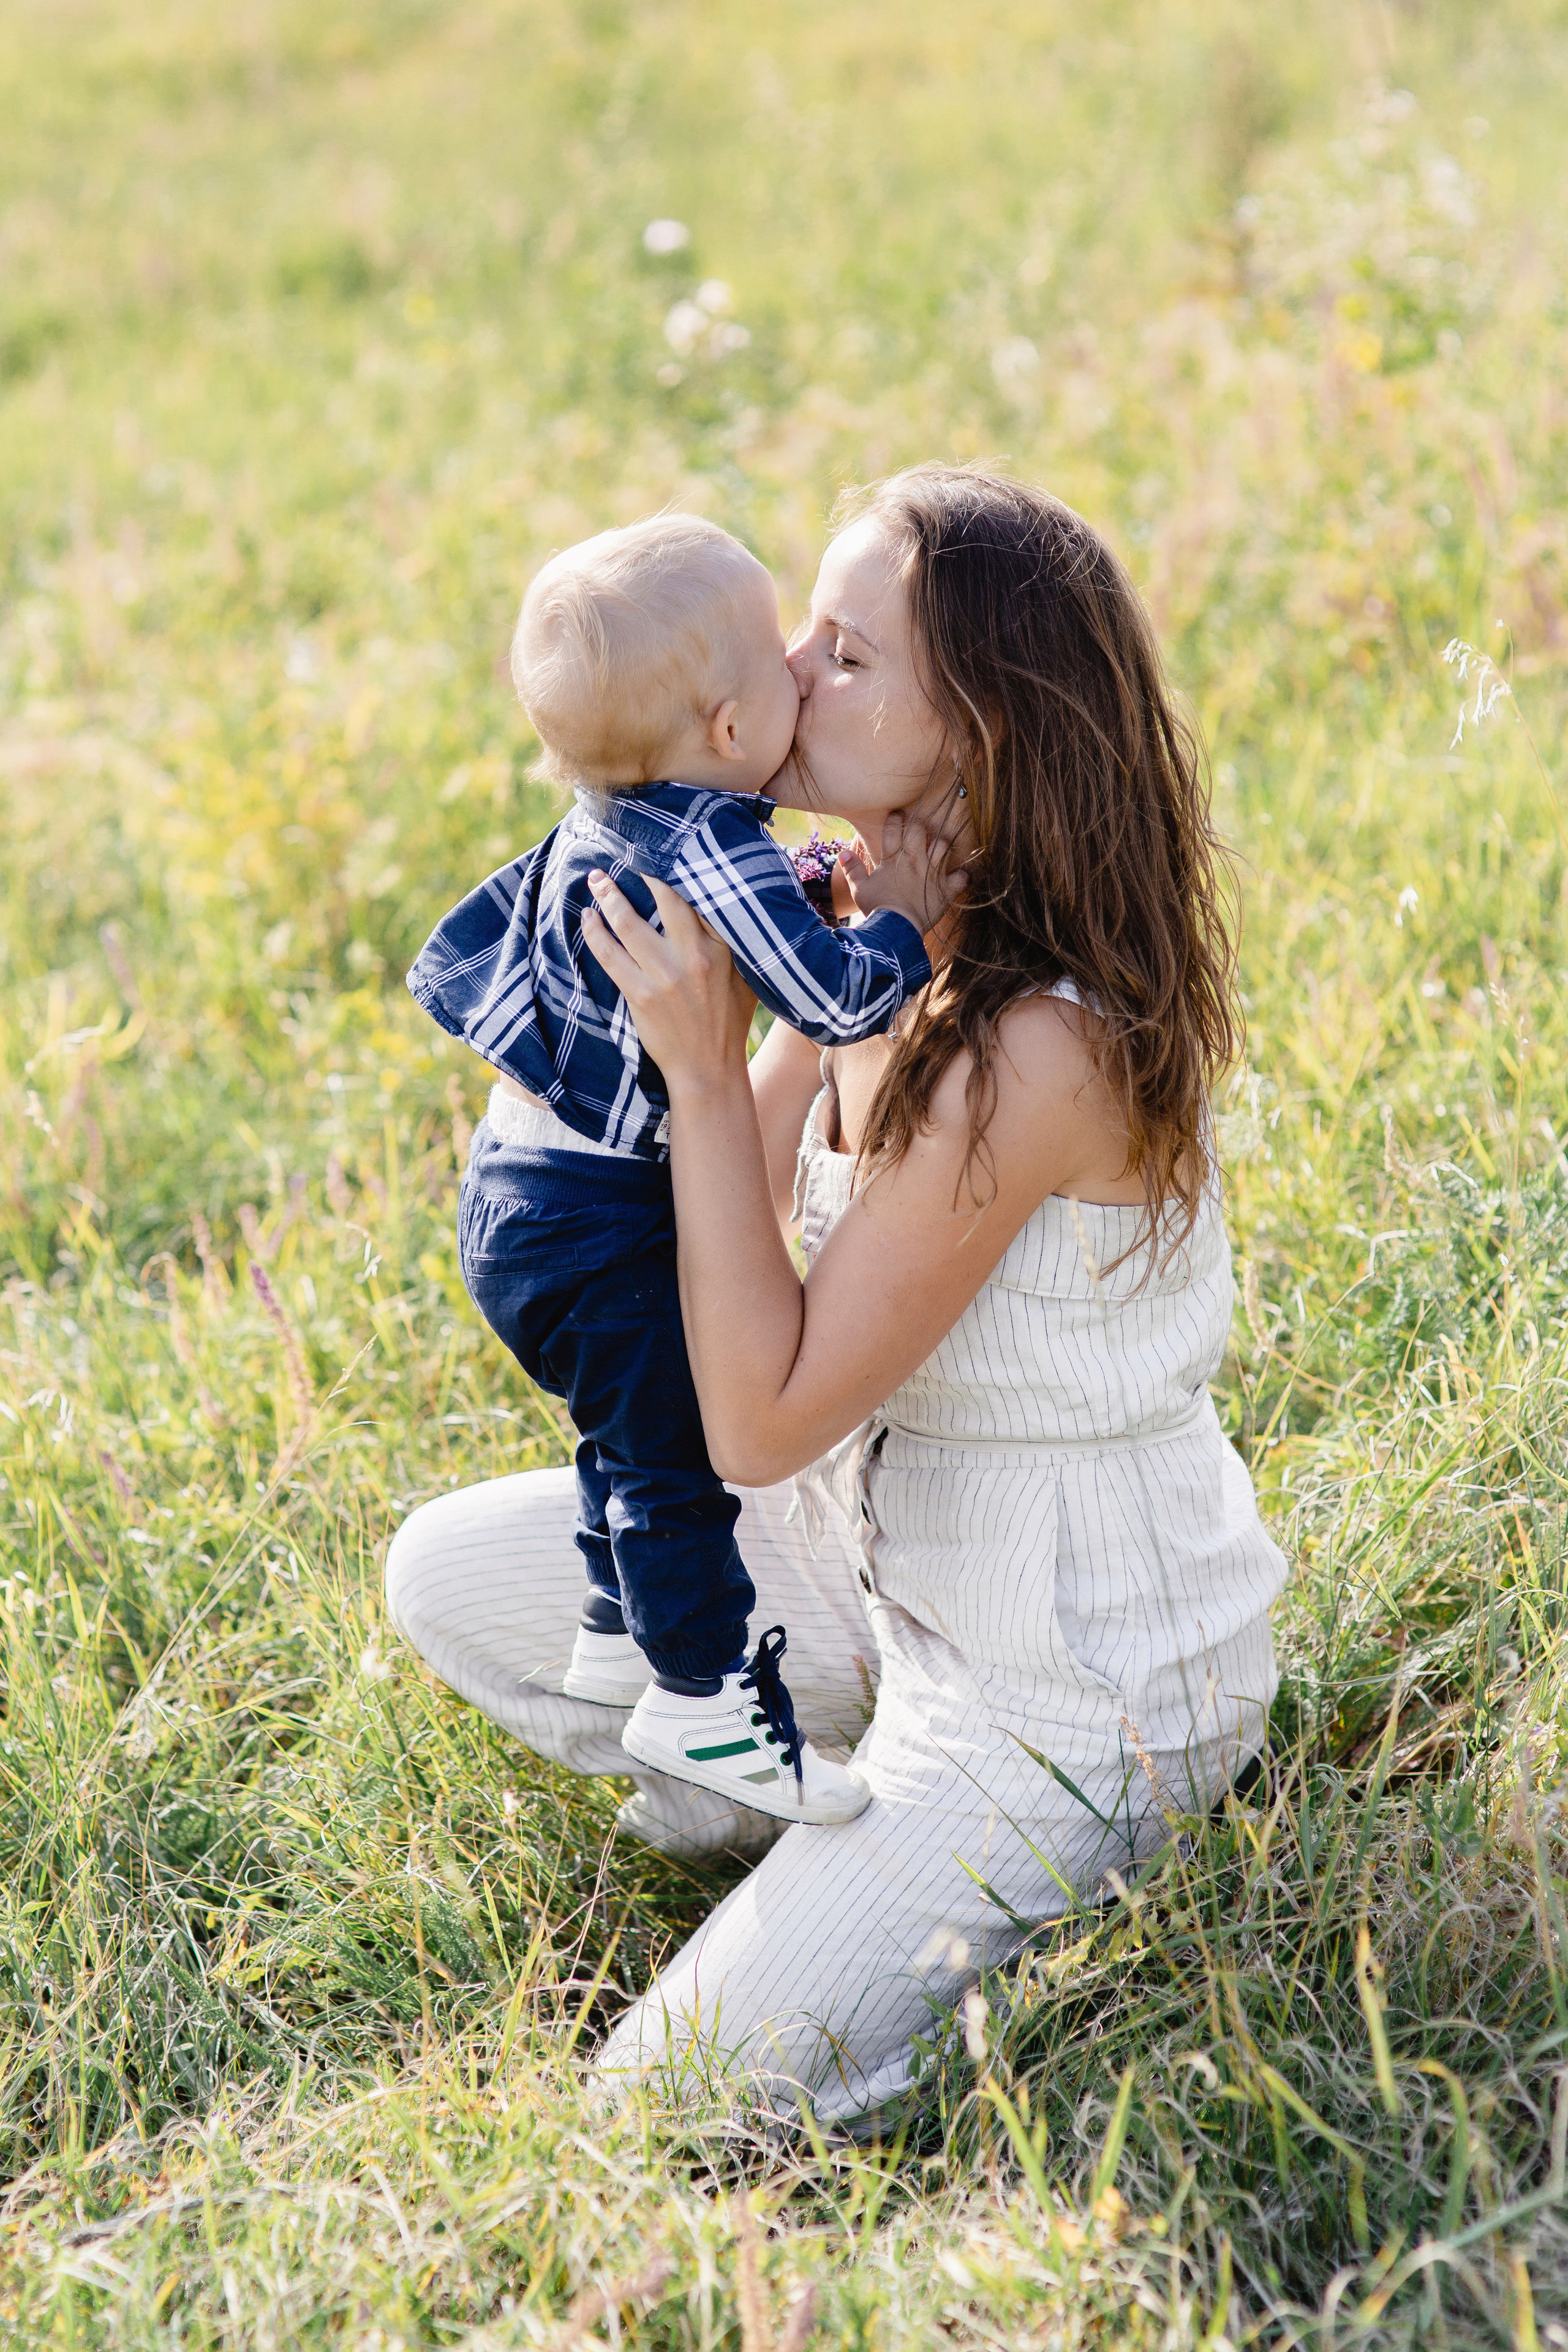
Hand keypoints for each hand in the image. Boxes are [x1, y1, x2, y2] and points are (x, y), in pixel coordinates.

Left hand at [580, 870, 757, 1093]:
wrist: (708, 1070)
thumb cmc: (726, 1022)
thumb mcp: (745, 979)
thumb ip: (735, 943)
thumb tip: (725, 905)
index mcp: (724, 949)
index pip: (700, 896)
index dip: (680, 867)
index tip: (663, 847)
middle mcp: (696, 957)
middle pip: (665, 898)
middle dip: (641, 870)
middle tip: (623, 852)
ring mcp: (666, 976)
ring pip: (629, 923)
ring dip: (608, 896)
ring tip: (596, 880)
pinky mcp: (641, 995)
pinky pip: (610, 954)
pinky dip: (594, 932)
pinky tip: (587, 918)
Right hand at [842, 805, 969, 934]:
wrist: (895, 929)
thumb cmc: (877, 908)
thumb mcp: (859, 889)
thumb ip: (852, 869)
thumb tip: (843, 853)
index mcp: (893, 858)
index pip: (893, 828)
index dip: (894, 820)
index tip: (896, 818)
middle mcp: (914, 859)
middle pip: (919, 829)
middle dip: (918, 827)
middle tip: (917, 834)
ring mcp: (932, 873)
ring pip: (943, 845)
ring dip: (941, 846)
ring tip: (937, 852)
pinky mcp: (946, 888)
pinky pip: (961, 876)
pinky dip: (960, 877)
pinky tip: (955, 878)